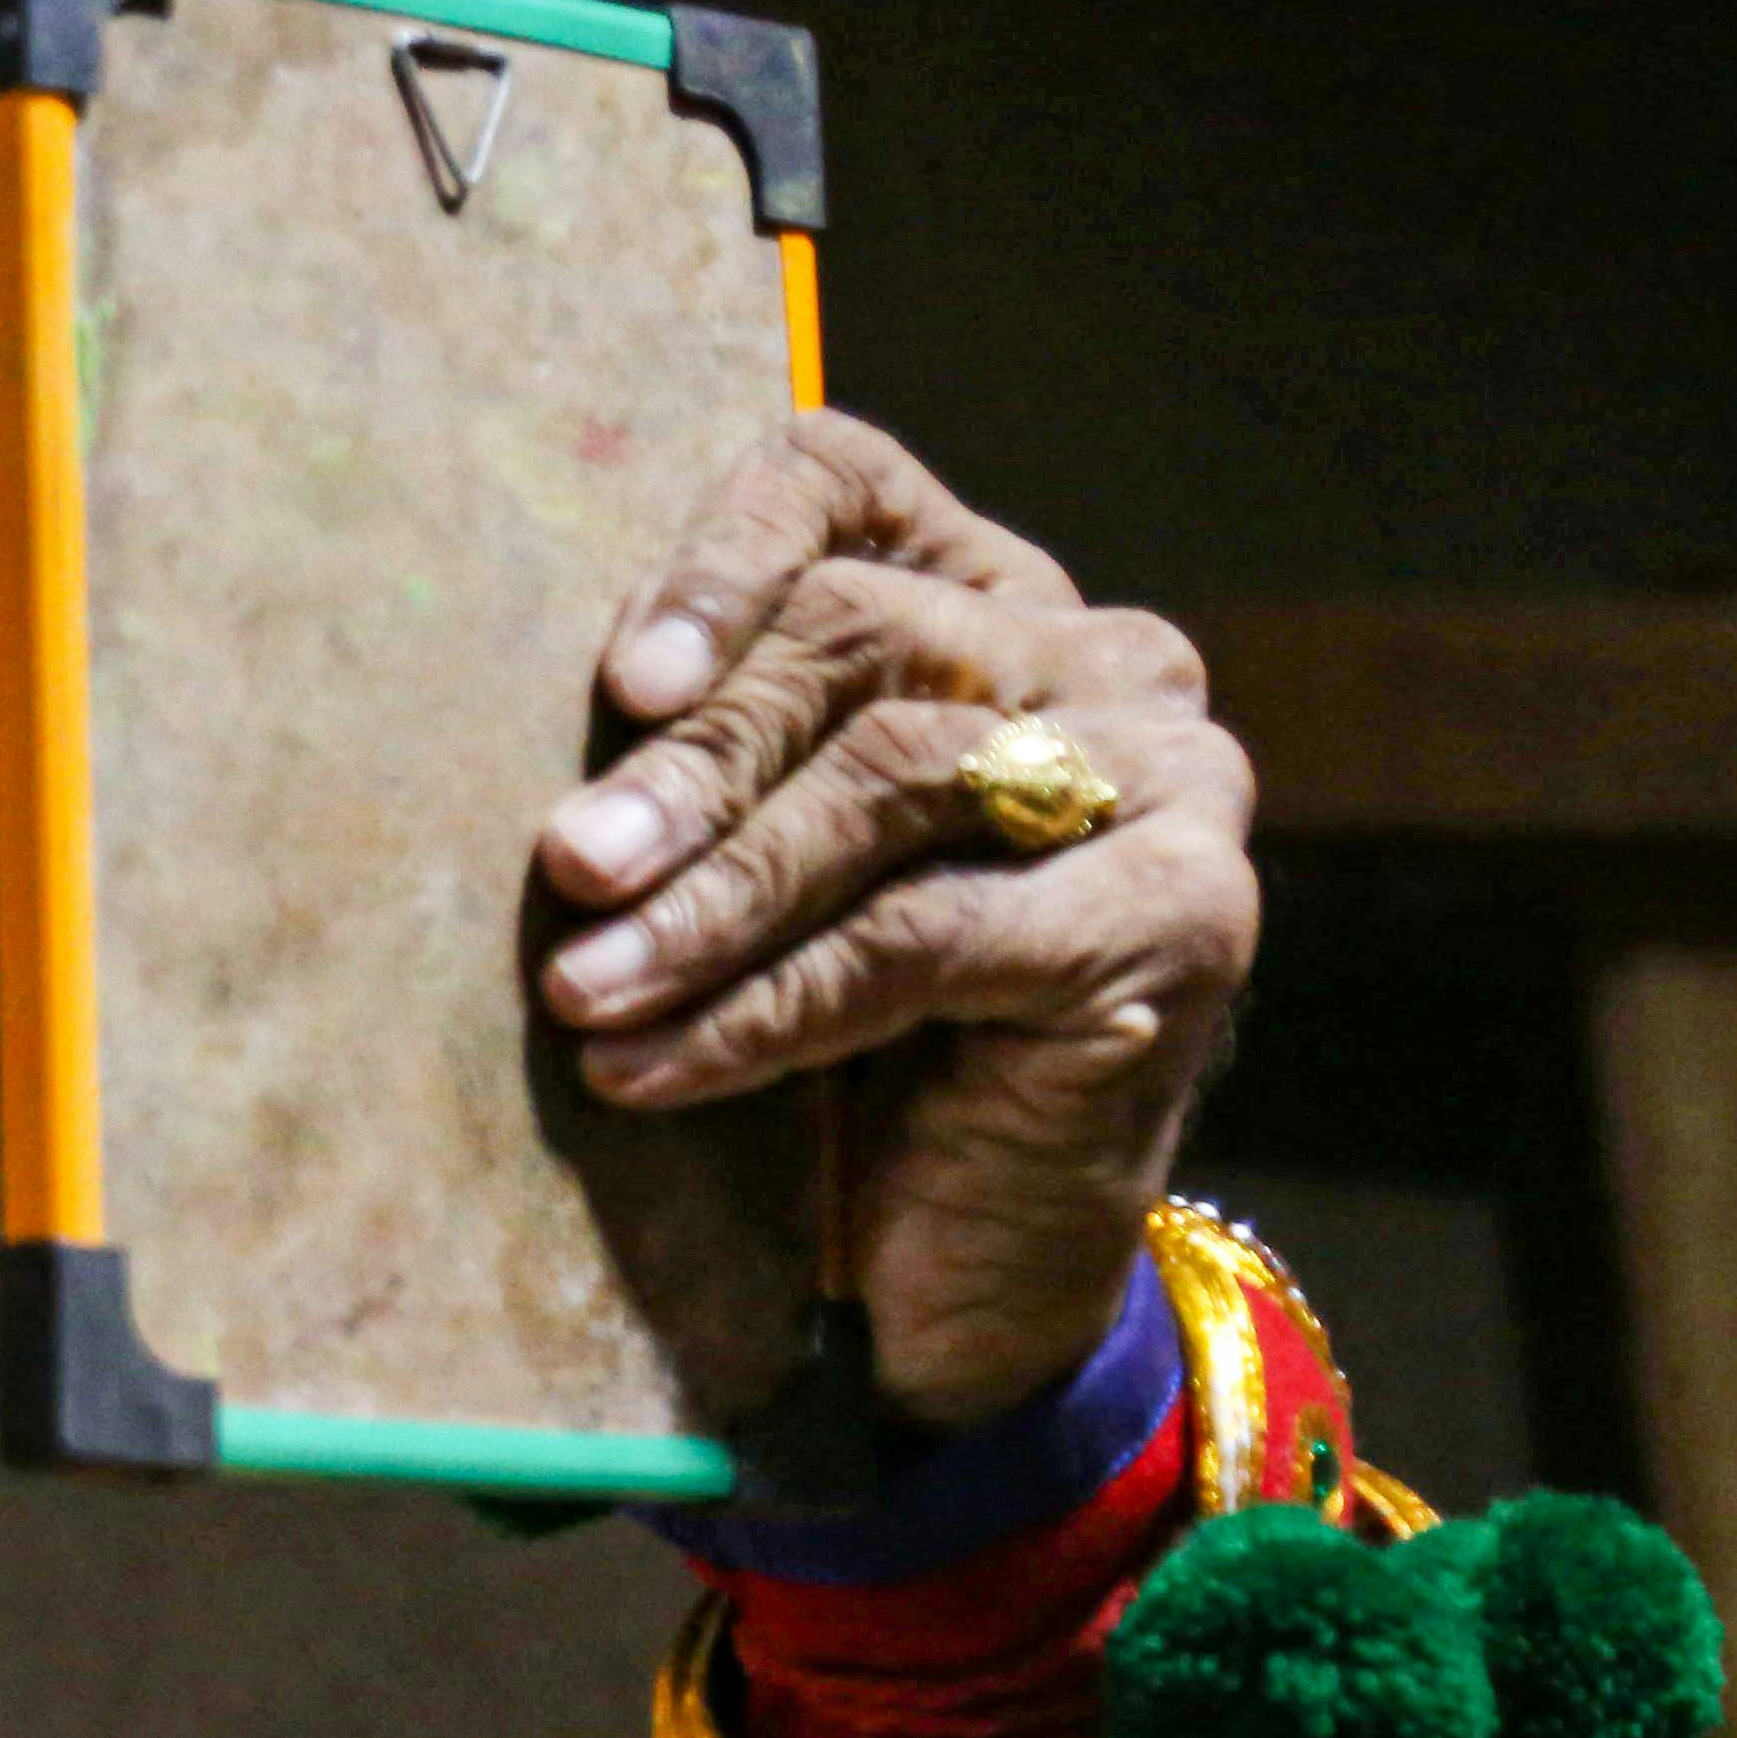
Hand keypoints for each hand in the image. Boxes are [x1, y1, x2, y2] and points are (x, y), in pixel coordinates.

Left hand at [531, 411, 1256, 1428]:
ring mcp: (1173, 780)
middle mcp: (1106, 662)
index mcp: (988, 595)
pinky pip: (920, 938)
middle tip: (567, 870)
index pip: (841, 484)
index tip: (619, 684)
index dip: (719, 559)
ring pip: (890, 782)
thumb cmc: (832, 1037)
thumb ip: (696, 760)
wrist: (970, 1253)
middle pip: (858, 643)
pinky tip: (650, 1068)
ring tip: (581, 993)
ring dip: (708, 901)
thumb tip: (554, 758)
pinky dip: (762, 1008)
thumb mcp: (751, 868)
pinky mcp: (1182, 916)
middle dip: (688, 769)